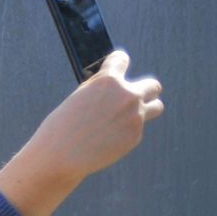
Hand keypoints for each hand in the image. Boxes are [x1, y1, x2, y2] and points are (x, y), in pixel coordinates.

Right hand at [0, 52, 162, 215]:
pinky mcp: (135, 135)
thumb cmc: (62, 126)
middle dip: (145, 90)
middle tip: (133, 98)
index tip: (119, 65)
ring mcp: (134, 115)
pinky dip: (126, 132)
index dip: (118, 62)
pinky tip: (108, 139)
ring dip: (147, 109)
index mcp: (108, 80)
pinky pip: (137, 129)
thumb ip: (101, 89)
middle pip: (152, 86)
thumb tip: (118, 87)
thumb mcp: (79, 98)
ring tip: (129, 118)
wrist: (60, 155)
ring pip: (156, 106)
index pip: (121, 60)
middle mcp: (126, 94)